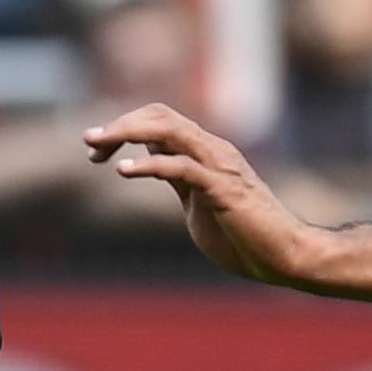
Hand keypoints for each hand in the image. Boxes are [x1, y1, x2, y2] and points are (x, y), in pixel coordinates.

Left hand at [85, 103, 319, 285]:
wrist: (283, 255)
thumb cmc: (243, 235)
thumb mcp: (197, 200)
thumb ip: (177, 177)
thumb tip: (150, 160)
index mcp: (205, 151)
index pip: (160, 119)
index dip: (124, 127)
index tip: (95, 152)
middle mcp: (212, 150)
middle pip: (160, 115)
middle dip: (119, 124)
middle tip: (88, 142)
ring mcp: (219, 166)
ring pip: (169, 130)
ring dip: (127, 132)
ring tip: (97, 146)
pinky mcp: (223, 189)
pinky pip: (182, 167)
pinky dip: (149, 165)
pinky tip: (123, 171)